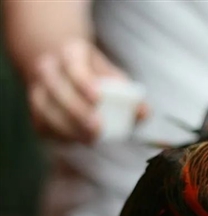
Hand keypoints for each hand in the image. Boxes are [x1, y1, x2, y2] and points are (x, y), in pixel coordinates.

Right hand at [27, 38, 147, 143]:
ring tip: (90, 140)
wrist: (64, 70)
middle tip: (98, 128)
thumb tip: (144, 113)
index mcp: (71, 53)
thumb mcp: (114, 77)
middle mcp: (49, 67)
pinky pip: (40, 123)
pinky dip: (57, 134)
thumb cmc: (97, 76)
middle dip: (77, 110)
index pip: (73, 65)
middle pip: (57, 88)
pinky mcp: (34, 109)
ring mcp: (37, 87)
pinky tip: (76, 141)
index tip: (98, 99)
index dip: (84, 82)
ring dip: (66, 126)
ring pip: (43, 107)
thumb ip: (130, 95)